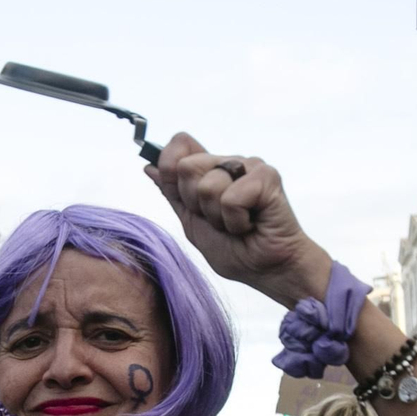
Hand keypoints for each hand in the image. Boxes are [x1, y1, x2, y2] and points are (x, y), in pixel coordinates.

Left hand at [146, 133, 332, 306]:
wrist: (267, 270)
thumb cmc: (235, 250)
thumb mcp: (191, 222)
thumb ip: (172, 192)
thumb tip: (150, 166)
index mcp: (209, 169)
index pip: (178, 146)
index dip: (172, 170)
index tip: (189, 201)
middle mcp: (229, 162)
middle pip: (186, 167)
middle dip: (196, 204)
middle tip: (219, 219)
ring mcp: (249, 166)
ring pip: (207, 185)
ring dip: (217, 217)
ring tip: (238, 224)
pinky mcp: (266, 176)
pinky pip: (231, 198)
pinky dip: (236, 222)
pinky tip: (252, 224)